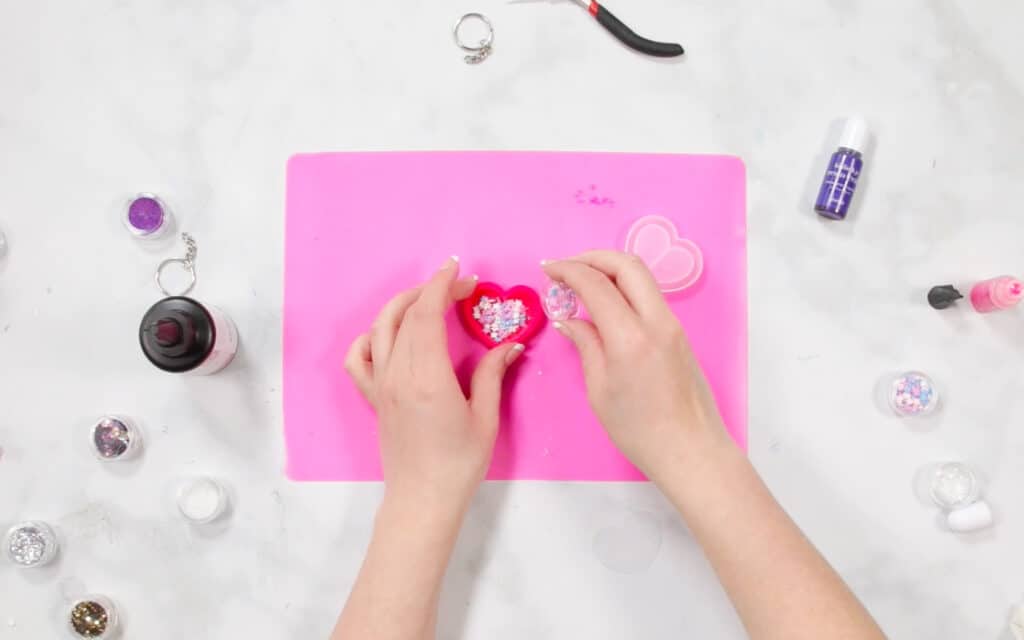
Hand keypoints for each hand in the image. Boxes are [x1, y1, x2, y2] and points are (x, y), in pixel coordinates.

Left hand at [345, 257, 524, 520]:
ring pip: (381, 328)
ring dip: (403, 303)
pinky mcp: (374, 397)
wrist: (423, 499)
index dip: (443, 285)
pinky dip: (371, 336)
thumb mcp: (485, 418)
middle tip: (460, 287)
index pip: (428, 314)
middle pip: (406, 314)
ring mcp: (381, 385)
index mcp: (428, 377)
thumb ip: (493, 374)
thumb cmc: (459, 464)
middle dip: (432, 290)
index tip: (462, 272)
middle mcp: (398, 375)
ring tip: (428, 298)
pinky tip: (390, 334)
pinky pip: (359, 357)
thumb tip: (509, 344)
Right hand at [542, 251, 730, 481]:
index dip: (568, 270)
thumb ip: (585, 345)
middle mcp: (656, 322)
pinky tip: (605, 303)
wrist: (691, 450)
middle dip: (592, 257)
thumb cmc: (640, 430)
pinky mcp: (678, 333)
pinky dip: (624, 287)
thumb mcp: (599, 389)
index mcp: (630, 338)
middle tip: (566, 268)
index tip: (548, 270)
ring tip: (582, 283)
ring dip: (610, 270)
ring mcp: (672, 325)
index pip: (596, 285)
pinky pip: (649, 296)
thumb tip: (569, 319)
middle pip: (626, 265)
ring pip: (641, 277)